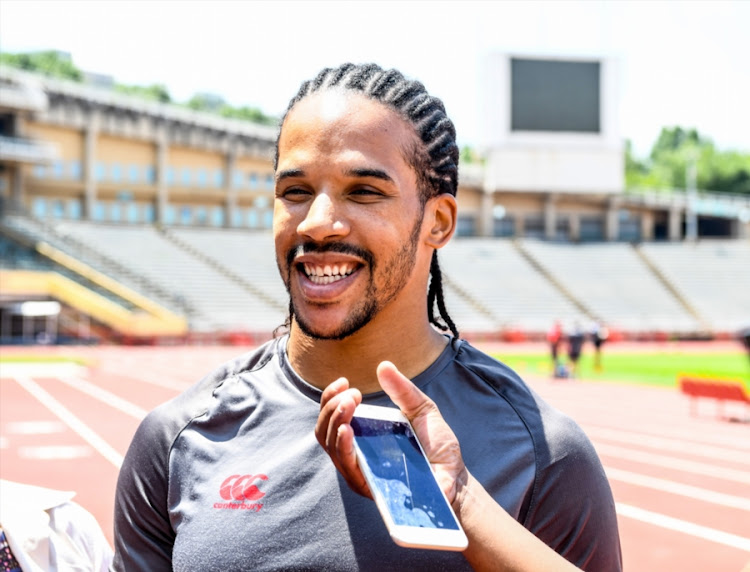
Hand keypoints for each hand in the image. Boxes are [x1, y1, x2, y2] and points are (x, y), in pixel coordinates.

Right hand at [315, 361, 466, 504]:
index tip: (344, 382)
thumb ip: (403, 390)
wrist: (456, 477)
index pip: (330, 418)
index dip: (330, 398)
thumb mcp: (421, 410)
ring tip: (349, 403)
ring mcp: (360, 472)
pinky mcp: (369, 486)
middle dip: (331, 407)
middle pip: (323, 431)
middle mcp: (355, 455)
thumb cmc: (437, 446)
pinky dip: (343, 445)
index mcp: (361, 437)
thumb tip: (383, 365)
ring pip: (330, 446)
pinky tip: (347, 429)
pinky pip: (347, 466)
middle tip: (352, 394)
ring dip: (335, 421)